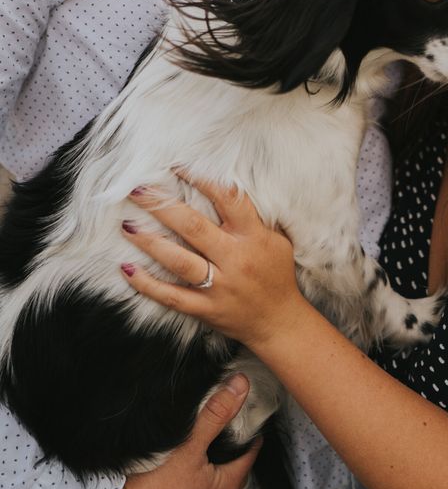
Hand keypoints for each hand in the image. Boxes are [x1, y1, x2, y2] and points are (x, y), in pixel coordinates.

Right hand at [111, 374, 260, 488]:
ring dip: (212, 457)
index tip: (253, 416)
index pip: (250, 454)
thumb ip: (216, 416)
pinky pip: (192, 481)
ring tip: (207, 436)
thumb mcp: (190, 447)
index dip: (253, 433)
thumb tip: (238, 388)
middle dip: (235, 446)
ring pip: (212, 476)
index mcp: (224, 486)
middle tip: (233, 424)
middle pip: (233, 467)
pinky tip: (181, 456)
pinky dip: (193, 466)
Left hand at [119, 174, 305, 348]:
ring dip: (150, 242)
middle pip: (193, 227)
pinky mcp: (205, 308)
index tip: (177, 166)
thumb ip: (256, 218)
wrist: (279, 321)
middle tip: (137, 190)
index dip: (202, 179)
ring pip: (179, 261)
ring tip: (127, 225)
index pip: (227, 200)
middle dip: (162, 206)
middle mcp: (235, 259)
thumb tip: (232, 186)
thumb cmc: (277, 275)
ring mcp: (219, 286)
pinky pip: (171, 296)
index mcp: (253, 237)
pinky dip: (147, 284)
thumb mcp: (277, 240)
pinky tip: (127, 269)